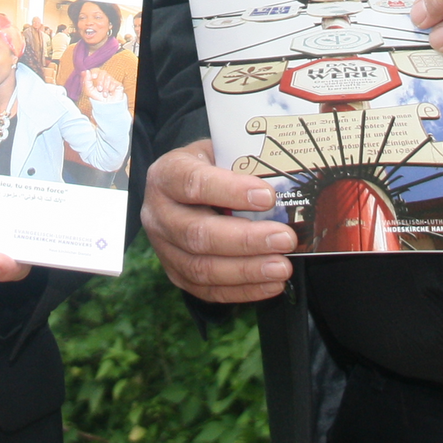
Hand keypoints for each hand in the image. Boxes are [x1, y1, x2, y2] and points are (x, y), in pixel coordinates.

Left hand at [83, 67, 123, 103]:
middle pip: (102, 72)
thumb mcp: (89, 91)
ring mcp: (112, 81)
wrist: (108, 107)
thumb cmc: (98, 99)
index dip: (94, 72)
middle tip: (99, 89)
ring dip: (105, 87)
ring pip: (108, 77)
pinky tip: (110, 94)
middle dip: (100, 81)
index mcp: (98, 78)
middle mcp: (105, 78)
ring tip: (104, 95)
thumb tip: (86, 71)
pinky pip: (113, 82)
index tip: (92, 76)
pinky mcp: (118, 84)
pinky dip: (110, 89)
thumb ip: (86, 81)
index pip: (96, 70)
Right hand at [141, 140, 295, 303]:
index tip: (268, 197)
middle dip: (245, 240)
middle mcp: (158, 213)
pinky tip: (271, 284)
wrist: (184, 185)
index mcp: (167, 174)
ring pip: (202, 268)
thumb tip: (283, 186)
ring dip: (247, 270)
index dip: (231, 191)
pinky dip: (242, 290)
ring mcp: (164, 248)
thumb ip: (242, 166)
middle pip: (197, 233)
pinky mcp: (176, 273)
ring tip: (281, 266)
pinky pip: (208, 290)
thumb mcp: (219, 151)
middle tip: (284, 238)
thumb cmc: (209, 166)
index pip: (194, 184)